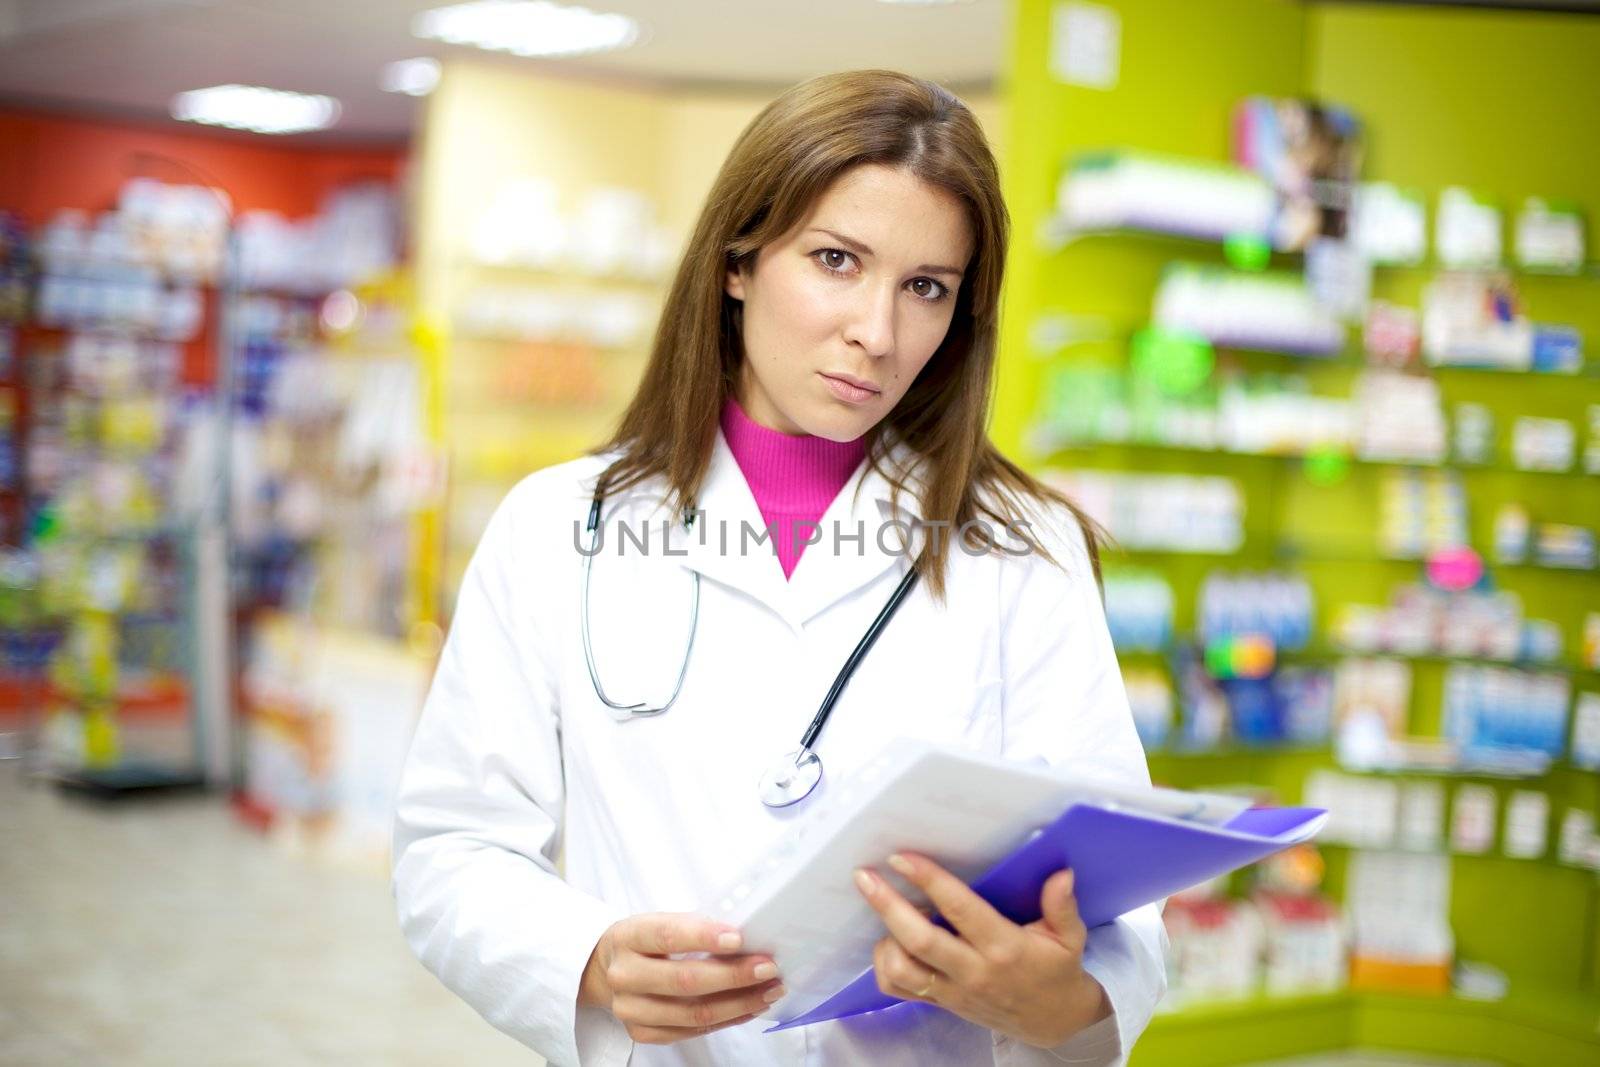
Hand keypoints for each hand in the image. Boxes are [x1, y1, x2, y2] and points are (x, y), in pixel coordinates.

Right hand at [578, 913, 783, 1044]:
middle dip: (733, 975)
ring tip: (770, 990)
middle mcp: (624, 975)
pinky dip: (728, 1019)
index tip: (739, 938)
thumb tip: (746, 939)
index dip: (705, 937)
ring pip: (693, 1013)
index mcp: (627, 937)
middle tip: (768, 967)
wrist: (606, 968)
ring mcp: (630, 1009)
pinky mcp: (642, 1032)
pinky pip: (692, 1031)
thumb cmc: (644, 941)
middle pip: (684, 980)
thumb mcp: (658, 921)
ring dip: (740, 1003)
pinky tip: (749, 1007)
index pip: (668, 936)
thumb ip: (694, 928)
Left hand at [854, 854, 1110, 1048]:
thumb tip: (1061, 874)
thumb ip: (1062, 907)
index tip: (902, 858)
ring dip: (885, 937)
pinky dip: (885, 966)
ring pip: (903, 968)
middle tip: (864, 876)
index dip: (929, 881)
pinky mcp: (942, 1004)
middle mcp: (974, 971)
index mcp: (1004, 947)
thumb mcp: (1069, 938)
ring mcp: (954, 991)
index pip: (960, 909)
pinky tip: (891, 942)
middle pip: (919, 940)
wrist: (1054, 1024)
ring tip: (884, 910)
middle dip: (887, 905)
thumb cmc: (1058, 972)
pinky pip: (900, 990)